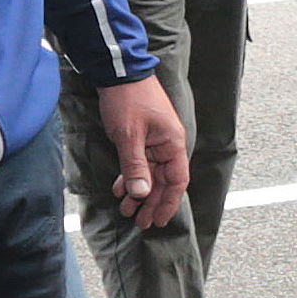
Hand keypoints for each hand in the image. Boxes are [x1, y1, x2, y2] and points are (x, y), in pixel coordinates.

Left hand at [96, 76, 189, 227]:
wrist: (119, 74)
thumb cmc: (128, 101)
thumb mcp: (129, 136)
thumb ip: (135, 166)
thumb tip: (142, 193)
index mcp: (172, 144)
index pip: (177, 181)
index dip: (168, 202)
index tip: (158, 220)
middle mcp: (168, 145)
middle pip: (163, 181)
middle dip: (151, 203)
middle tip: (140, 222)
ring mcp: (155, 142)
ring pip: (150, 174)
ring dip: (139, 192)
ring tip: (127, 210)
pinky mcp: (143, 138)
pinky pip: (140, 163)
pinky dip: (131, 177)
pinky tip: (120, 189)